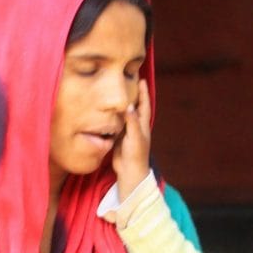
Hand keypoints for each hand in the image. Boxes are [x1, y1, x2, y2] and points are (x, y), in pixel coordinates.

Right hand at [111, 79, 151, 196]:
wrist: (130, 172)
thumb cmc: (135, 155)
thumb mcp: (135, 137)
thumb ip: (132, 121)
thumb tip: (129, 105)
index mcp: (142, 125)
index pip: (143, 104)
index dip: (143, 92)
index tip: (141, 80)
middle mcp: (136, 126)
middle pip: (135, 107)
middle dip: (134, 95)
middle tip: (129, 82)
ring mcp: (128, 132)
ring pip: (125, 115)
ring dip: (123, 105)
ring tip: (117, 93)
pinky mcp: (119, 138)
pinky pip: (117, 123)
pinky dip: (114, 116)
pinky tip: (108, 111)